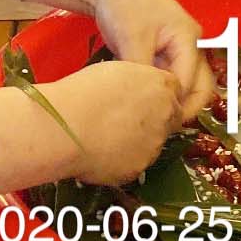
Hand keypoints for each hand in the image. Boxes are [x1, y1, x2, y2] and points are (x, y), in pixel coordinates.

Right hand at [45, 61, 182, 184]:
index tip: (140, 98)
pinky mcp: (139, 168)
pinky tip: (101, 153)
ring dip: (139, 140)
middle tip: (126, 119)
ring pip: (153, 143)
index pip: (173, 90)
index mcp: (162, 86)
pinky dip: (123, 160)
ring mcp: (154, 145)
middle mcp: (166, 116)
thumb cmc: (85, 91)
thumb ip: (139, 82)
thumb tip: (137, 92)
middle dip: (155, 118)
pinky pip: (135, 163)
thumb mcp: (118, 71)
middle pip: (170, 117)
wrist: (68, 127)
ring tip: (107, 137)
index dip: (156, 95)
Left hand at [90, 0, 214, 121]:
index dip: (177, 104)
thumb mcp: (133, 40)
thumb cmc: (124, 6)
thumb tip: (146, 104)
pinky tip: (145, 104)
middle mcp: (190, 44)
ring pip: (186, 83)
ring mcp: (178, 48)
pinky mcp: (163, 51)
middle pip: (201, 85)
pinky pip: (170, 77)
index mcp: (189, 39)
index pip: (191, 81)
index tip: (157, 124)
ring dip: (174, 101)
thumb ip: (144, 73)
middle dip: (186, 108)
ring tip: (153, 120)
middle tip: (162, 128)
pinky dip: (162, 92)